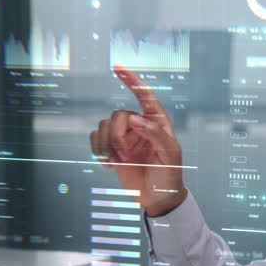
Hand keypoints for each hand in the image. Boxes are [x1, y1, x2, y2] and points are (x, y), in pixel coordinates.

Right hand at [89, 66, 187, 216]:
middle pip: (117, 116)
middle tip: (125, 155)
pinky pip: (96, 138)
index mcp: (157, 121)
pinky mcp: (113, 148)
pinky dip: (98, 151)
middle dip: (117, 136)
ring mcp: (125, 136)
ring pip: (103, 126)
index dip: (131, 80)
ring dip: (107, 146)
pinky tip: (109, 164)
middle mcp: (139, 124)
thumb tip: (135, 119)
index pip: (144, 95)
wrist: (157, 198)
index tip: (117, 67)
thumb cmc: (169, 175)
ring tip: (118, 162)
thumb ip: (155, 133)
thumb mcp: (170, 154)